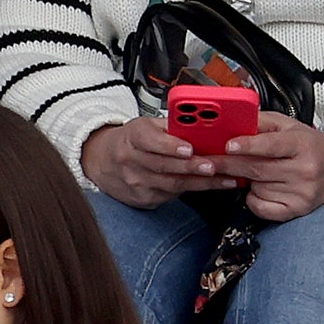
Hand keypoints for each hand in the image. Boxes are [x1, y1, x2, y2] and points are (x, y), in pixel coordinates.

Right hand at [80, 116, 235, 207]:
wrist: (102, 162)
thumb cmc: (131, 141)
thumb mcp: (146, 125)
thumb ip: (172, 126)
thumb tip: (203, 126)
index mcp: (132, 136)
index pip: (150, 141)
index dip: (170, 146)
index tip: (189, 148)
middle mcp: (130, 160)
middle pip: (164, 166)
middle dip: (192, 167)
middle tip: (214, 166)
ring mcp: (135, 182)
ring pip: (171, 184)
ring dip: (200, 182)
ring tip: (222, 179)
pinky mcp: (142, 198)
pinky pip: (170, 195)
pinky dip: (191, 190)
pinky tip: (207, 186)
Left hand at [202, 112, 323, 220]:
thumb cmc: (311, 147)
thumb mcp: (291, 126)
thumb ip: (263, 122)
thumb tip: (235, 121)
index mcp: (303, 145)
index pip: (272, 145)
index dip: (248, 145)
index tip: (229, 144)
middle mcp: (304, 170)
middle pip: (257, 169)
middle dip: (230, 164)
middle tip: (210, 160)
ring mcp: (300, 193)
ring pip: (256, 188)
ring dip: (247, 180)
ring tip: (257, 172)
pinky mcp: (295, 211)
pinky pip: (260, 207)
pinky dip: (253, 198)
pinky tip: (260, 188)